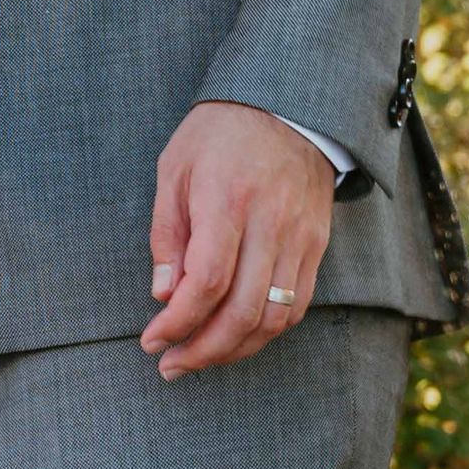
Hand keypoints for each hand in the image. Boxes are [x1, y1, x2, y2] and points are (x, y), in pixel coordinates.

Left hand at [142, 101, 336, 377]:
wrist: (288, 103)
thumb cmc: (219, 134)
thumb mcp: (175, 170)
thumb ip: (168, 236)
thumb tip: (164, 296)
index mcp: (228, 201)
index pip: (208, 282)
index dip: (178, 323)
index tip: (151, 341)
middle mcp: (271, 223)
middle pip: (243, 312)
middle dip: (203, 351)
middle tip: (170, 365)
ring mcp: (300, 237)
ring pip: (274, 319)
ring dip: (234, 350)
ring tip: (199, 358)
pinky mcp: (317, 245)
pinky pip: (296, 306)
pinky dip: (265, 332)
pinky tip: (235, 337)